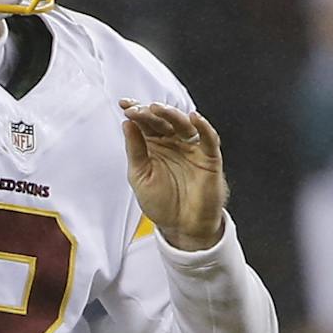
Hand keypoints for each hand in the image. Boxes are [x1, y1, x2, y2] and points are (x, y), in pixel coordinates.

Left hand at [122, 100, 225, 251]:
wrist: (181, 227)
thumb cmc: (161, 203)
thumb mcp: (140, 176)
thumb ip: (135, 150)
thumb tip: (126, 123)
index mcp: (154, 145)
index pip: (145, 122)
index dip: (136, 111)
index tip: (124, 104)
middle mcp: (173, 142)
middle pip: (163, 120)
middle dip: (150, 112)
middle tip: (138, 109)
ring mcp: (191, 148)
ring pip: (183, 124)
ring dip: (171, 114)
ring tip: (158, 108)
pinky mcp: (208, 157)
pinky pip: (208, 138)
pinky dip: (203, 127)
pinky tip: (194, 118)